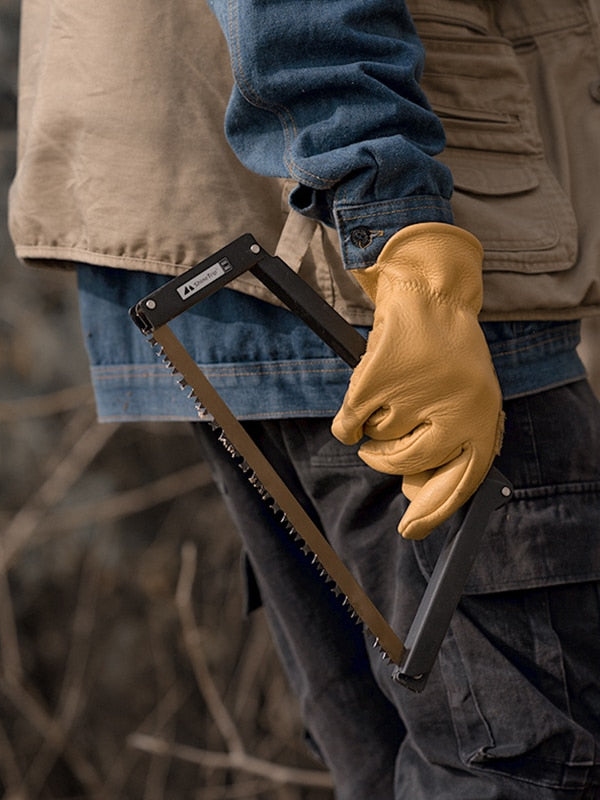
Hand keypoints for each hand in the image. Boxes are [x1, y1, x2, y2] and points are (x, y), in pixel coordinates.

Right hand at [331, 223, 503, 538]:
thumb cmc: (446, 355)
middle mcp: (454, 407)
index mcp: (481, 416)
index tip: (410, 531)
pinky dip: (347, 420)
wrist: (429, 295)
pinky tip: (361, 398)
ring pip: (378, 440)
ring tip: (388, 395)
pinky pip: (349, 423)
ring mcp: (414, 391)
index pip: (461, 481)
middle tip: (377, 450)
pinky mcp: (378, 377)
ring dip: (374, 426)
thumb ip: (449, 448)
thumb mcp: (466, 402)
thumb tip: (412, 494)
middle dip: (385, 461)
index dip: (432, 512)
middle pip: (408, 464)